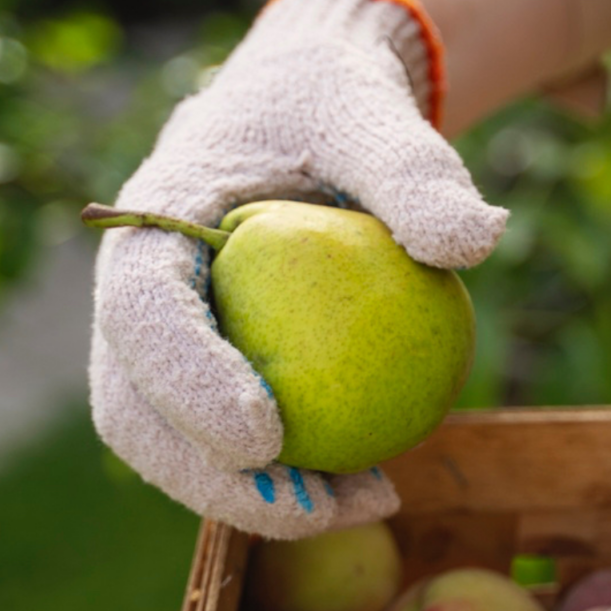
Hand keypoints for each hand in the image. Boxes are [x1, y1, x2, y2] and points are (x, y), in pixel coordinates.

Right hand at [90, 0, 507, 538]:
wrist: (306, 111)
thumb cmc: (331, 105)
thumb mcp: (373, 113)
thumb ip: (416, 171)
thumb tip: (475, 242)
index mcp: (147, 223)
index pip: (141, 315)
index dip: (186, 384)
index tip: (267, 437)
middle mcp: (135, 292)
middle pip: (134, 411)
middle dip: (210, 480)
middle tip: (316, 506)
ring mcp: (164, 344)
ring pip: (175, 447)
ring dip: (254, 498)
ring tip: (365, 503)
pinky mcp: (208, 373)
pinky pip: (234, 442)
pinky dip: (292, 477)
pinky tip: (374, 487)